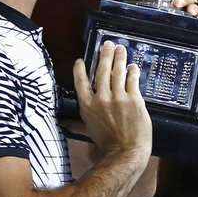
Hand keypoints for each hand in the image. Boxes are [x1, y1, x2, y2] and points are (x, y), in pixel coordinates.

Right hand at [72, 42, 151, 159]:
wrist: (126, 152)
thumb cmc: (107, 144)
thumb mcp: (89, 129)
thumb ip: (78, 121)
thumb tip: (64, 124)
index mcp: (87, 105)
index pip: (81, 82)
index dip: (80, 69)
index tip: (80, 60)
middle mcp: (101, 98)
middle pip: (102, 71)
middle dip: (104, 55)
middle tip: (107, 44)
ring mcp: (118, 97)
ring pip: (118, 72)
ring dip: (119, 58)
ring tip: (121, 49)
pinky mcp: (134, 99)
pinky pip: (132, 81)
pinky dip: (133, 72)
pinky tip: (133, 67)